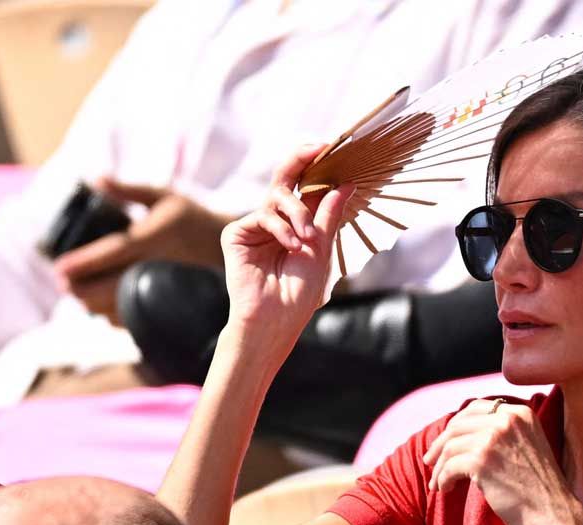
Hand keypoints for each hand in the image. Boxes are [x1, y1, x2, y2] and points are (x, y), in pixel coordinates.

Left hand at [54, 180, 234, 318]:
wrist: (229, 246)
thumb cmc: (190, 218)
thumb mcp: (163, 197)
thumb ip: (128, 191)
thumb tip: (95, 181)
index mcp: (153, 237)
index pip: (112, 252)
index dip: (83, 262)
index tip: (58, 268)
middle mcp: (157, 263)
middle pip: (110, 284)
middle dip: (81, 288)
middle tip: (64, 285)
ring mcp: (163, 285)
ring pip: (121, 304)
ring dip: (95, 304)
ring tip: (79, 296)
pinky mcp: (168, 301)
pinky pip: (138, 315)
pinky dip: (116, 316)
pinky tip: (103, 309)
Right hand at [218, 145, 351, 349]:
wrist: (276, 319)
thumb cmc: (300, 292)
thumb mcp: (322, 248)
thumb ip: (329, 215)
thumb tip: (346, 184)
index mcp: (298, 224)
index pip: (307, 188)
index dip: (317, 168)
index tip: (333, 147)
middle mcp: (276, 221)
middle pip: (285, 178)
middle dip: (302, 159)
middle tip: (318, 148)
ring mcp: (255, 226)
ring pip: (278, 197)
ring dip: (298, 214)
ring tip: (307, 239)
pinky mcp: (237, 234)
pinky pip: (263, 216)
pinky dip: (281, 229)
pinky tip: (291, 246)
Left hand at [422, 398, 581, 524]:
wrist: (554, 516)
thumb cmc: (540, 490)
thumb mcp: (528, 447)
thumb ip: (503, 433)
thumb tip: (462, 434)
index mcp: (520, 412)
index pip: (477, 408)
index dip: (457, 425)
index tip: (446, 442)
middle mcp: (507, 418)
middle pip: (459, 425)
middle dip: (440, 444)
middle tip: (430, 462)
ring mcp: (494, 437)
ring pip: (451, 446)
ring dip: (440, 466)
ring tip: (438, 483)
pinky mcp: (482, 459)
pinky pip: (450, 465)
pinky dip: (443, 478)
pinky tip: (445, 489)